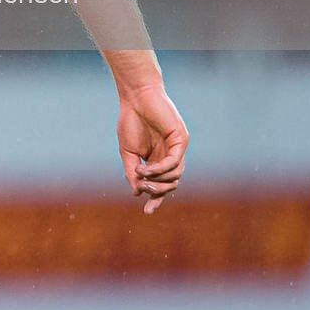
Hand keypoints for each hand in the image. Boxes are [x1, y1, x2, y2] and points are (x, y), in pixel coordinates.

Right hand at [117, 83, 187, 212]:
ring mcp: (177, 148)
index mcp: (158, 159)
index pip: (162, 184)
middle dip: (157, 191)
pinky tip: (147, 167)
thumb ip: (132, 172)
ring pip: (175, 176)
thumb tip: (136, 193)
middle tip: (143, 189)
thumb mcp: (128, 152)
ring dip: (158, 180)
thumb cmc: (130, 121)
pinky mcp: (181, 139)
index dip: (156, 199)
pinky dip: (161, 168)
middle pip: (171, 184)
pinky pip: (174, 161)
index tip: (147, 211)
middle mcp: (170, 156)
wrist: (135, 98)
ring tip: (141, 173)